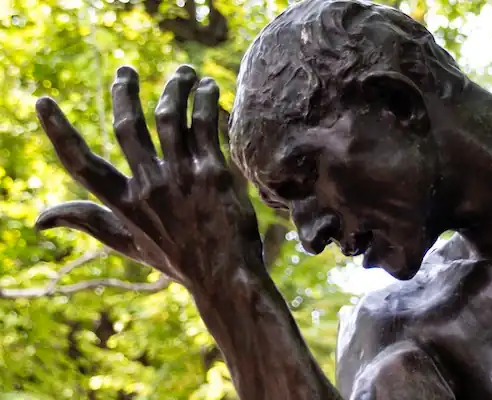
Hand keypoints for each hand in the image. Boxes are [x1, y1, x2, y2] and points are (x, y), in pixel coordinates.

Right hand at [34, 65, 260, 287]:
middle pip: (127, 126)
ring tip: (184, 73)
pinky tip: (208, 88)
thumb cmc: (178, 261)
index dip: (58, 132)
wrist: (226, 278)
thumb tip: (39, 220)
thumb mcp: (128, 245)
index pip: (81, 164)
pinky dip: (205, 101)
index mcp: (123, 204)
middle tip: (125, 72)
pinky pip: (204, 126)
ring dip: (174, 88)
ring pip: (168, 117)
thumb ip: (88, 222)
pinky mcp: (213, 173)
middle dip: (124, 93)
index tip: (43, 103)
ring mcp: (181, 177)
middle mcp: (148, 187)